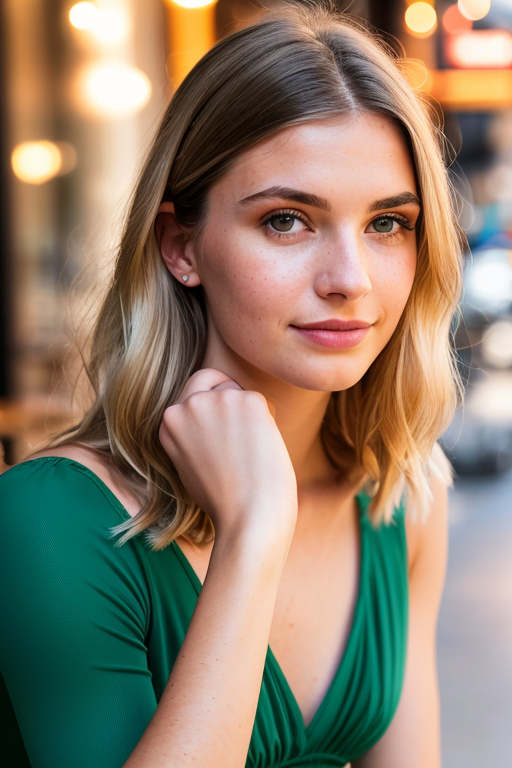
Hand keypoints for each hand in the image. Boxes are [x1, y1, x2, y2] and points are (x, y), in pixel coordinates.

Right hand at [159, 368, 297, 542]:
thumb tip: (212, 419)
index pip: (191, 393)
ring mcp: (216, 401)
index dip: (210, 406)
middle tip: (243, 427)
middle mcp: (186, 407)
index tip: (222, 425)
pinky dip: (269, 423)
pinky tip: (263, 451)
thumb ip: (193, 436)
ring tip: (250, 454)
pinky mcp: (247, 400)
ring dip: (250, 416)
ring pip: (240, 392)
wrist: (248, 519)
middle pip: (213, 380)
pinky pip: (263, 402)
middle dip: (228, 394)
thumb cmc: (225, 502)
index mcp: (168, 423)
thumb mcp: (190, 465)